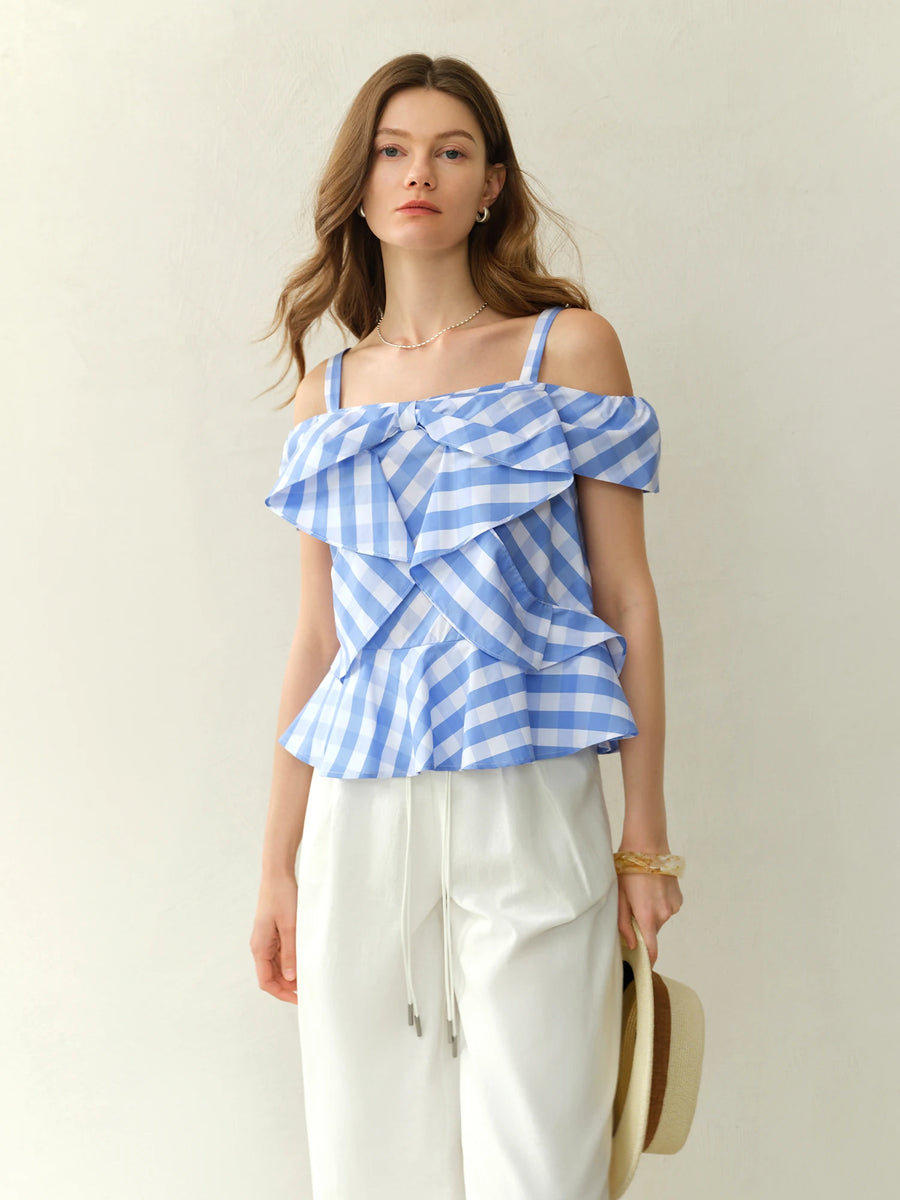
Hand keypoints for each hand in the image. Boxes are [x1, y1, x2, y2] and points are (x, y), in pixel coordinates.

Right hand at [250, 874, 298, 1003]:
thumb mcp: (290, 926)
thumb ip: (290, 953)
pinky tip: (305, 960)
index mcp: (260, 947)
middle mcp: (260, 946)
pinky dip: (292, 960)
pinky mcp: (274, 932)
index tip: (299, 999)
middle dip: (288, 986)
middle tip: (309, 990)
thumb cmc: (282, 897)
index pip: (266, 982)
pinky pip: (281, 953)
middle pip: (272, 976)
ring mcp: (267, 940)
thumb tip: (291, 979)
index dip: (282, 993)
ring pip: (278, 966)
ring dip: (291, 973)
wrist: (278, 874)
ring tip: (309, 976)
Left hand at [616, 869, 682, 967]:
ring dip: (652, 912)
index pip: (651, 949)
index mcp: (647, 916)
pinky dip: (660, 903)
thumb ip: (624, 924)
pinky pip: (667, 908)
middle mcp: (664, 914)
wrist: (647, 847)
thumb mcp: (619, 897)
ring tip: (642, 892)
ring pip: (660, 918)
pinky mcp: (678, 898)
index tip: (644, 966)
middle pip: (653, 930)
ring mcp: (673, 906)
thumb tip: (631, 944)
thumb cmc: (628, 870)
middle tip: (632, 905)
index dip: (648, 960)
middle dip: (643, 924)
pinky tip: (652, 887)